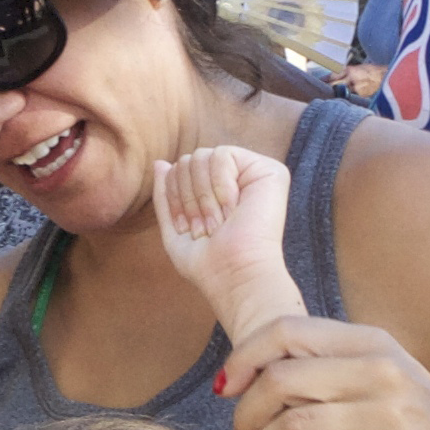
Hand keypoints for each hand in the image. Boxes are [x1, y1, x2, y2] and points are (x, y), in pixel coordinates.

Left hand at [152, 149, 299, 343]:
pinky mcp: (270, 171)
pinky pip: (223, 154)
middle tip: (207, 229)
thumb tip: (160, 163)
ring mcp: (253, 175)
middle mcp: (235, 181)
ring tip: (219, 222)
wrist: (234, 274)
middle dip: (188, 198)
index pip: (178, 171)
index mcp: (215, 193)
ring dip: (203, 197)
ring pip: (202, 156)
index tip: (188, 229)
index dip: (174, 198)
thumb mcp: (173, 229)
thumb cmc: (207, 263)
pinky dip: (220, 185)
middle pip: (188, 161)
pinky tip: (233, 207)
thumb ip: (166, 195)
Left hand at [219, 315, 429, 429]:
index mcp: (373, 343)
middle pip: (281, 382)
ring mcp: (395, 420)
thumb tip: (258, 372)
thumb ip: (334, 368)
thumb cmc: (425, 425)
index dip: (242, 359)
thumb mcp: (386, 377)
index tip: (224, 391)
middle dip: (245, 417)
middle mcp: (383, 373)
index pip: (286, 331)